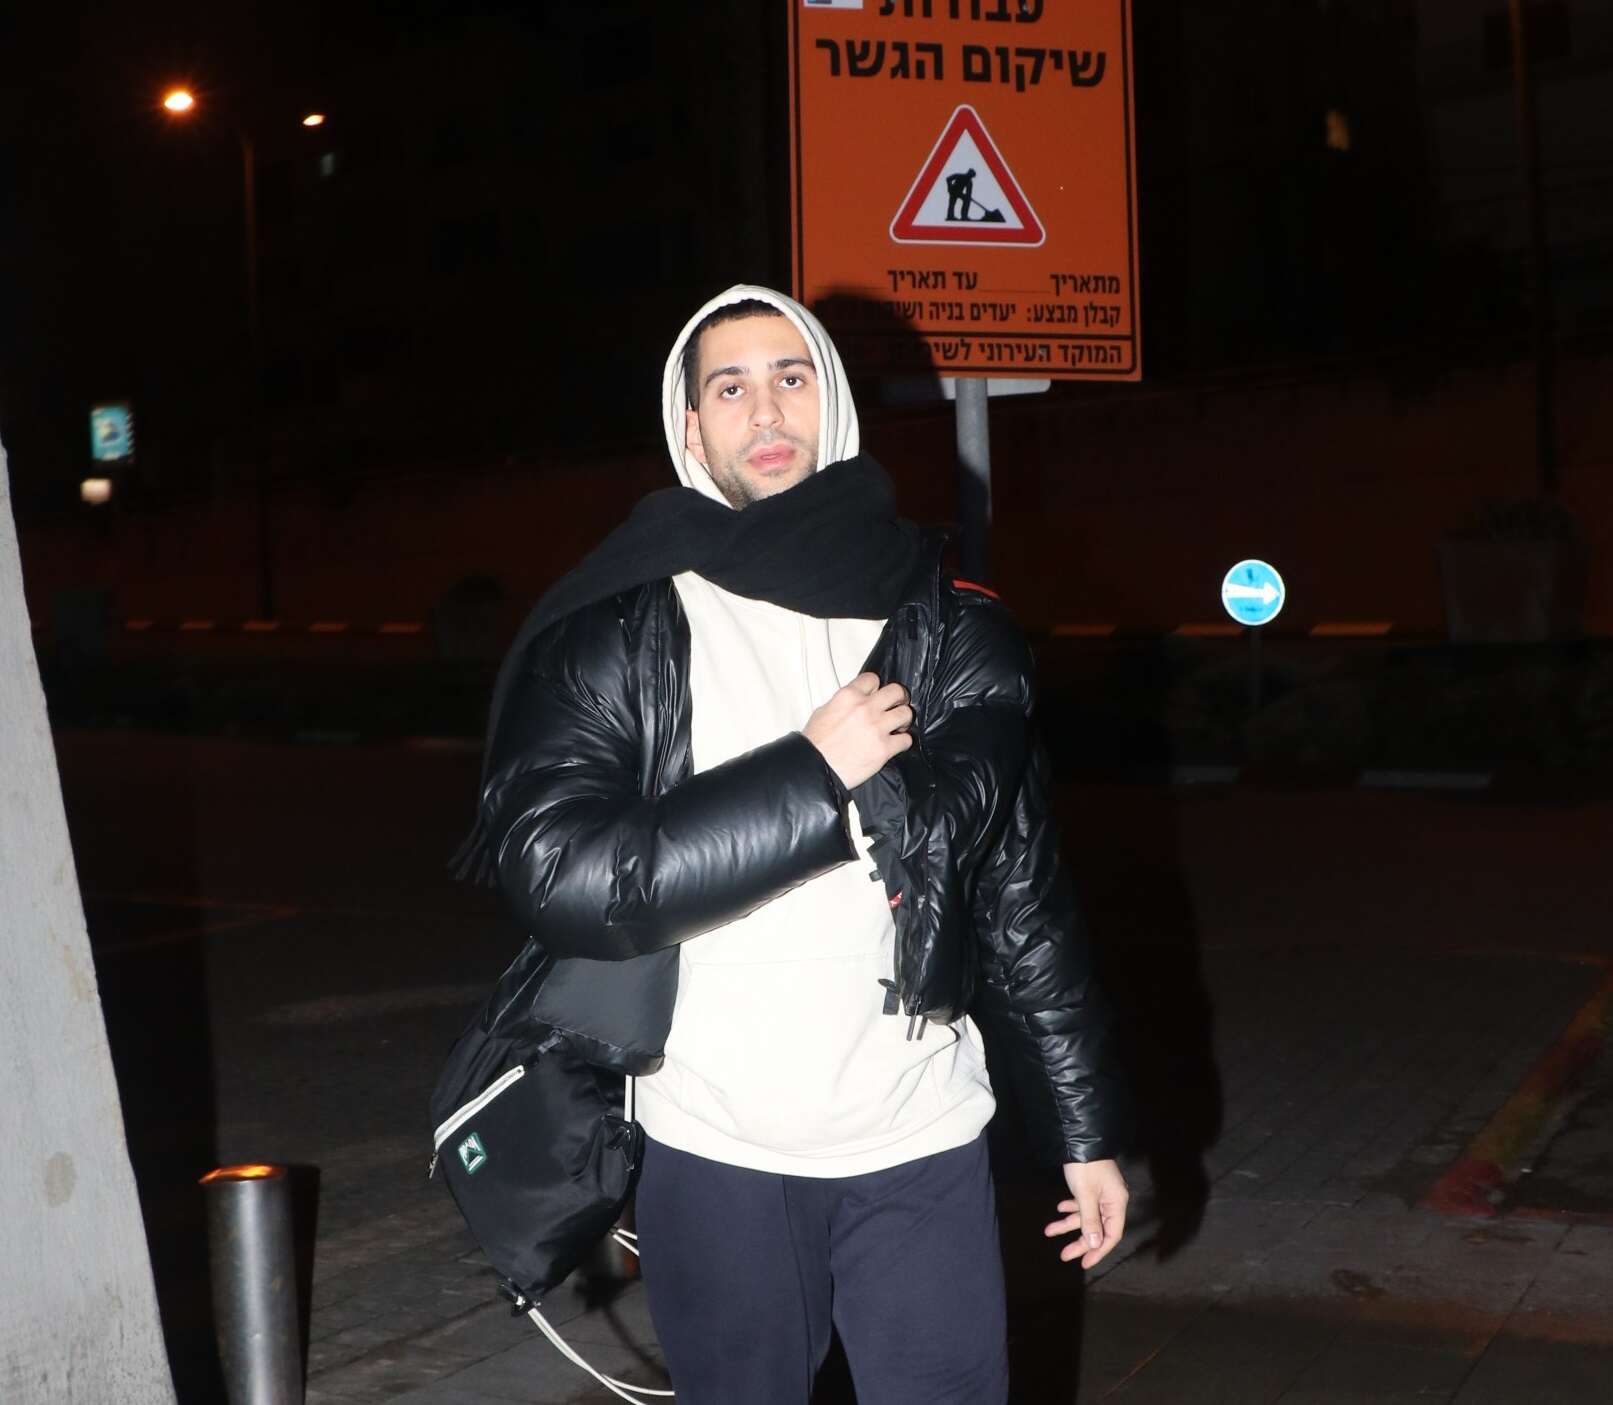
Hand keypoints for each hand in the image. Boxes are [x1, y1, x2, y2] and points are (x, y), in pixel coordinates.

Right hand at [802, 672, 913, 789]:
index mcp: (848, 696)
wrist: (816, 769)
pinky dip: (903, 742)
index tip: (877, 694)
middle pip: (896, 691)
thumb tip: (852, 703)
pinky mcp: (884, 748)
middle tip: (896, 705)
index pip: (873, 678)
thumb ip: (842, 702)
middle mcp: (865, 709)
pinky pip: (906, 740)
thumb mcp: (823, 712)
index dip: (876, 687)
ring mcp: (877, 728)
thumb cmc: (816, 744)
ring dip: (903, 720)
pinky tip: (895, 744)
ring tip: (897, 726)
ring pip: (906, 713)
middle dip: (898, 698)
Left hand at [1045, 1159, 1128, 1269]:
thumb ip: (1090, 1221)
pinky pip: (1082, 1204)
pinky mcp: (1092, 1186)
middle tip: (1063, 1255)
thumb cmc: (1085, 1167)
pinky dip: (1071, 1208)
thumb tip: (1094, 1245)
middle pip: (1097, 1228)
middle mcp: (1111, 1200)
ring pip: (1086, 1216)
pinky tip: (1059, 1209)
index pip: (1111, 1235)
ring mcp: (1101, 1193)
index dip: (1098, 1250)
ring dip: (1069, 1224)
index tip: (1084, 1262)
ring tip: (1049, 1231)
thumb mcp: (1085, 1195)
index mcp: (1116, 1203)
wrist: (1077, 1138)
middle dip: (1079, 1241)